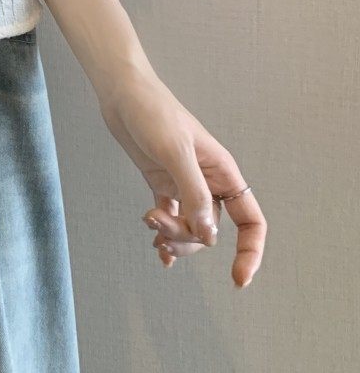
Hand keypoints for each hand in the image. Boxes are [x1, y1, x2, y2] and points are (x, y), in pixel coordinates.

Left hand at [96, 63, 266, 287]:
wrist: (121, 93)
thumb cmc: (153, 112)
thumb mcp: (175, 151)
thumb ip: (193, 193)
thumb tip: (208, 234)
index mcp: (222, 172)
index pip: (251, 220)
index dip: (250, 251)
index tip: (237, 279)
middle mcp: (207, 181)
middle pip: (211, 230)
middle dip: (187, 236)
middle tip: (157, 222)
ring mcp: (183, 183)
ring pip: (189, 227)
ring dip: (171, 234)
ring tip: (148, 221)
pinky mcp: (161, 182)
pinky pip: (171, 218)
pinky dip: (164, 235)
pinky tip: (157, 250)